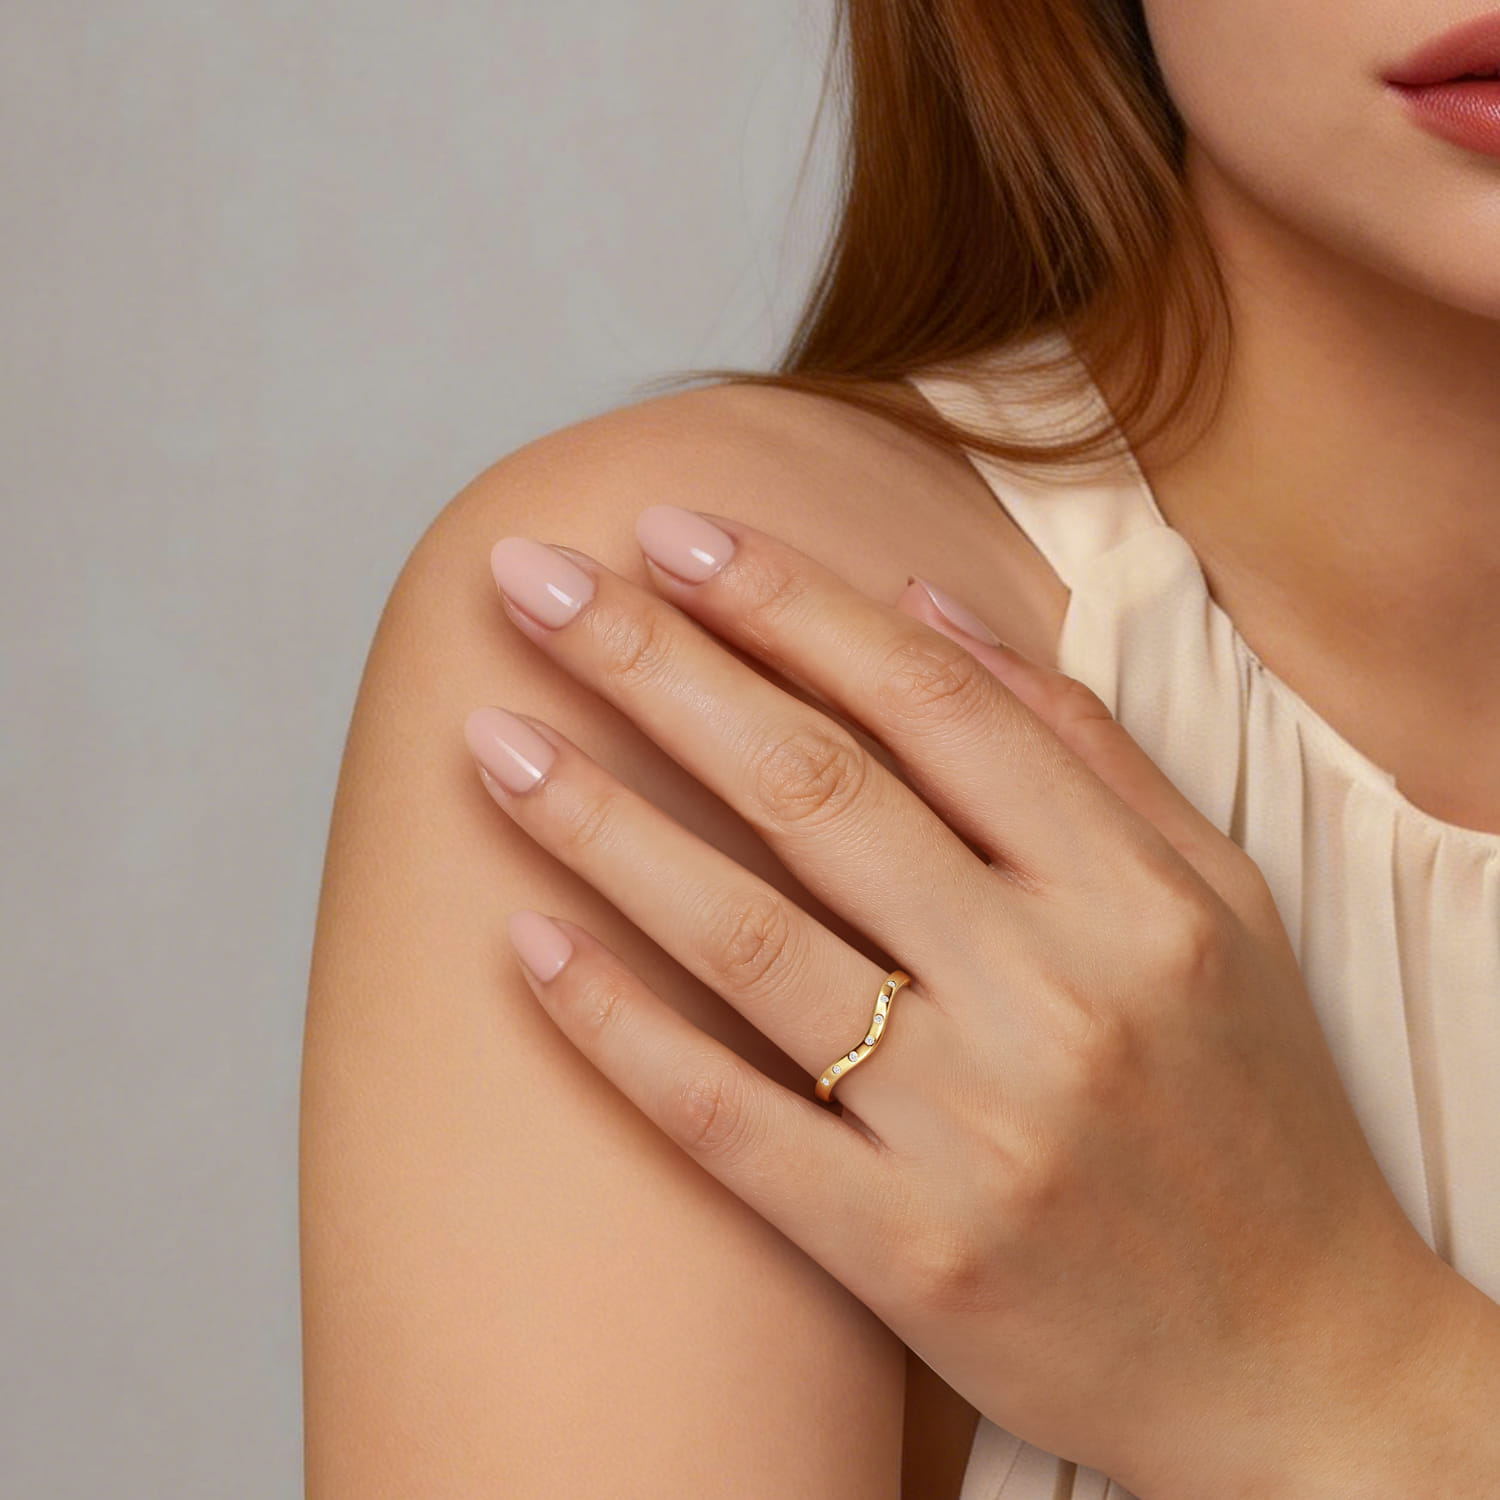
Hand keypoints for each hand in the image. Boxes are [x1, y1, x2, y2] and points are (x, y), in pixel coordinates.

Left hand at [462, 505, 1451, 1497]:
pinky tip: (524, 945)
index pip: (930, 701)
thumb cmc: (1253, 1113)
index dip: (787, 601)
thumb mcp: (1222, 907)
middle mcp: (1053, 993)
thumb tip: (932, 605)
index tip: (671, 533)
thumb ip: (1086, 750)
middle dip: (656, 666)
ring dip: (603, 825)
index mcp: (1134, 894)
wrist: (1297, 1364)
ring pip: (750, 939)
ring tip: (488, 740)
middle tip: (529, 583)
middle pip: (816, 789)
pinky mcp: (906, 1253)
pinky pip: (731, 1122)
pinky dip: (619, 1029)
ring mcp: (975, 1129)